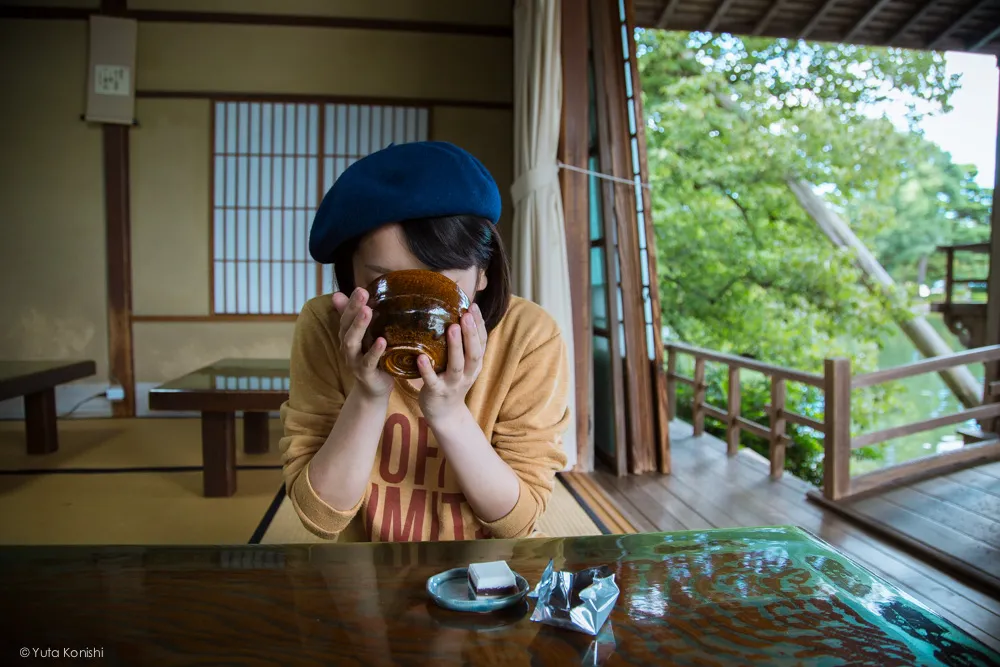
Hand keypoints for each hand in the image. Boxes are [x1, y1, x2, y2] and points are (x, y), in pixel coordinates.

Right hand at [331, 288, 393, 398]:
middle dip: (353, 309)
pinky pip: (368, 362)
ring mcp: (354, 361)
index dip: (351, 302)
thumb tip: (337, 294)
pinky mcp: (365, 373)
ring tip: (368, 311)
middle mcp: (347, 347)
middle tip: (362, 293)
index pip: (346, 316)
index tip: (360, 288)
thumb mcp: (364, 337)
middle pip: (346, 326)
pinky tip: (382, 341)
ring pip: (352, 343)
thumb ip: (353, 317)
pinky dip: (374, 351)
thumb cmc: (371, 358)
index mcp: (347, 336)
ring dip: (359, 326)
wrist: (374, 389)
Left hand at [417, 303, 487, 422]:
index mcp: (475, 364)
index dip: (479, 325)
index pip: (482, 342)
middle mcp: (467, 373)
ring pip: (457, 366)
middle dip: (471, 334)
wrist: (445, 414)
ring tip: (452, 328)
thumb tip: (457, 313)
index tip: (473, 306)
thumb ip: (462, 345)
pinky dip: (427, 370)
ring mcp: (452, 384)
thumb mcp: (463, 364)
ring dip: (456, 347)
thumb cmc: (451, 381)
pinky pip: (432, 381)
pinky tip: (421, 358)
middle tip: (466, 314)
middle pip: (474, 353)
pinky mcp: (437, 392)